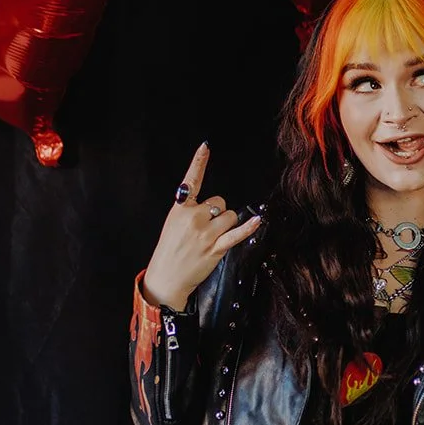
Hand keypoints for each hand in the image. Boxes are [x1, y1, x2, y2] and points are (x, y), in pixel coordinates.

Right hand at [142, 142, 260, 310]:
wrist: (166, 277)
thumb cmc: (170, 250)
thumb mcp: (172, 223)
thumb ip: (189, 210)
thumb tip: (211, 205)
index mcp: (180, 209)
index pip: (191, 181)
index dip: (199, 162)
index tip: (205, 147)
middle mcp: (193, 218)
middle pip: (219, 202)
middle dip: (217, 212)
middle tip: (205, 229)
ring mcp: (205, 233)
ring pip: (229, 216)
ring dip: (226, 225)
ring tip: (212, 238)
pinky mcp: (215, 248)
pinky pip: (236, 234)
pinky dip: (248, 228)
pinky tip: (257, 221)